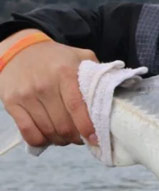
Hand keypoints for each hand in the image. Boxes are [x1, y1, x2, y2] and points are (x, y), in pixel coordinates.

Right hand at [0, 30, 98, 147]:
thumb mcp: (80, 56)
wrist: (20, 50)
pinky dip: (40, 140)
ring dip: (60, 140)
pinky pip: (27, 131)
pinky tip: (48, 137)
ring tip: (67, 136)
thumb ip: (97, 73)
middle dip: (75, 137)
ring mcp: (26, 95)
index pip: (77, 106)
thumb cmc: (56, 57)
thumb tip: (114, 94)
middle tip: (81, 137)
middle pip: (63, 124)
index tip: (95, 139)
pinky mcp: (12, 103)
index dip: (87, 126)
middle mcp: (44, 85)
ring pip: (47, 130)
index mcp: (65, 72)